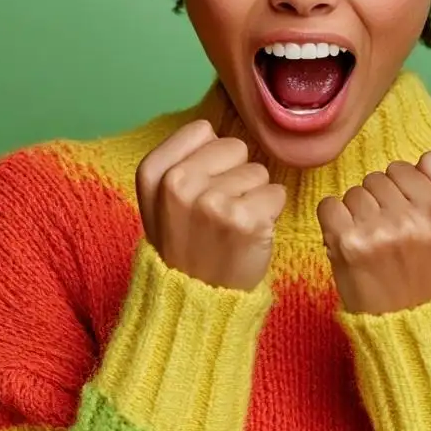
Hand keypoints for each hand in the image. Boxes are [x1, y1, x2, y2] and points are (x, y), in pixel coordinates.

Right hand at [134, 119, 286, 291]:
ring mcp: (211, 203)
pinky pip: (277, 193)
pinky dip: (269, 214)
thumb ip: (181, 161)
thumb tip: (212, 127)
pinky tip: (248, 237)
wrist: (195, 303)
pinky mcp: (246, 220)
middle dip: (234, 176)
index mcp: (154, 175)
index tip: (198, 190)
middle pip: (235, 147)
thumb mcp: (162, 202)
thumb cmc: (188, 245)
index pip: (202, 130)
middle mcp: (178, 185)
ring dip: (252, 198)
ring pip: (259, 172)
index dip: (210, 159)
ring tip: (230, 229)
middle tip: (216, 215)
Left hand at [317, 151, 430, 315]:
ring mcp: (386, 229)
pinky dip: (333, 221)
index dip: (416, 184)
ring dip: (360, 211)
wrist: (411, 331)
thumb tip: (421, 160)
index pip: (425, 160)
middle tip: (391, 233)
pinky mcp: (350, 244)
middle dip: (385, 198)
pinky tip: (348, 242)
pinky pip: (330, 205)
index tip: (414, 208)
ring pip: (359, 189)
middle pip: (388, 174)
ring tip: (373, 242)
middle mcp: (425, 216)